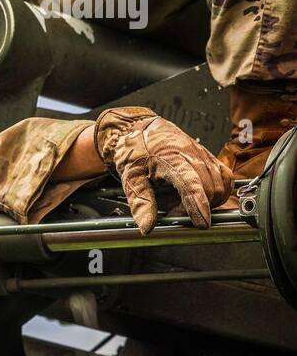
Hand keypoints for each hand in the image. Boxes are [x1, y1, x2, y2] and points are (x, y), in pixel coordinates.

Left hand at [93, 107, 231, 234]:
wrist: (140, 128)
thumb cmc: (134, 150)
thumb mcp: (129, 177)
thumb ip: (140, 202)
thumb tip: (147, 227)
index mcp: (170, 159)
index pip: (190, 184)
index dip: (198, 205)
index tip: (202, 223)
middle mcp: (191, 154)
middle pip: (210, 188)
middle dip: (199, 207)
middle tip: (177, 211)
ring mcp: (203, 154)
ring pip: (221, 184)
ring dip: (210, 200)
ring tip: (187, 203)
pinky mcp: (209, 155)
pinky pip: (226, 176)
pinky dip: (221, 190)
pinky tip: (205, 196)